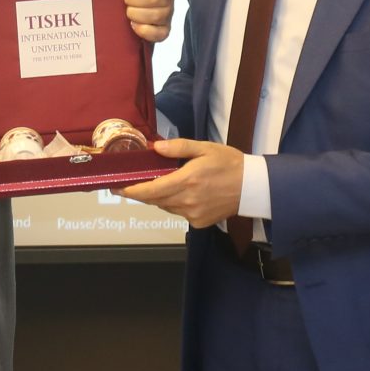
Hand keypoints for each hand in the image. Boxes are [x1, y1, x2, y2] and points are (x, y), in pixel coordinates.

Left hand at [121, 138, 244, 227]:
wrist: (252, 187)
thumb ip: (178, 148)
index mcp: (186, 181)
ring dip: (160, 197)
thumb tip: (156, 147)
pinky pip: (179, 213)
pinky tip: (183, 193)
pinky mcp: (199, 222)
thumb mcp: (204, 148)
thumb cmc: (229, 163)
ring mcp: (193, 214)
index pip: (150, 190)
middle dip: (142, 192)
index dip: (131, 191)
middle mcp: (187, 201)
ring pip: (166, 207)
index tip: (117, 187)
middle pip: (154, 200)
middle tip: (131, 183)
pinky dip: (175, 204)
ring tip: (161, 184)